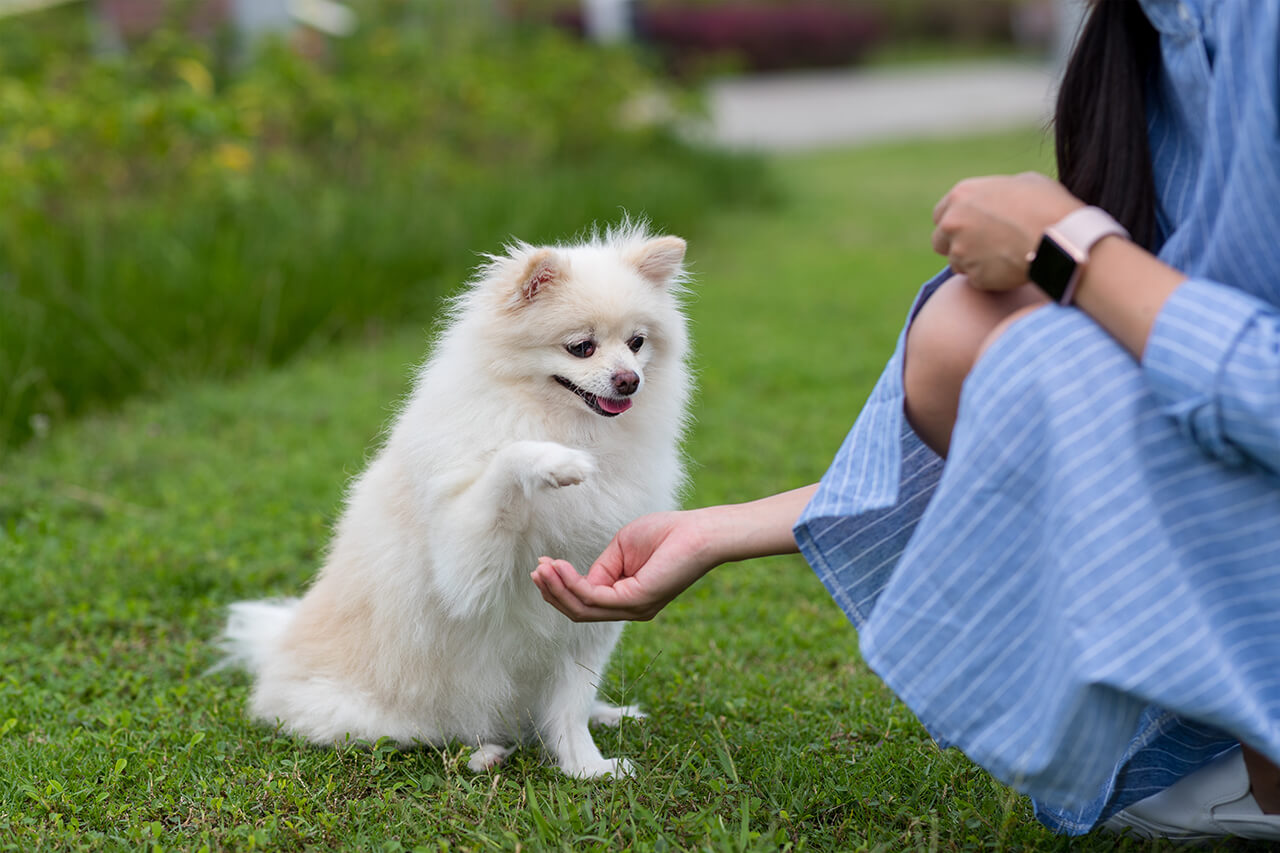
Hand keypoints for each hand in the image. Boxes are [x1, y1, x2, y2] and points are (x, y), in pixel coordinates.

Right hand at [531, 510, 719, 621]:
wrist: (699, 531)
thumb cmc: (667, 533)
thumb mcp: (622, 548)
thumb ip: (601, 567)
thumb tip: (582, 580)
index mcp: (627, 598)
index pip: (586, 601)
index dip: (561, 584)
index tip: (544, 564)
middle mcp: (630, 609)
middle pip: (579, 611)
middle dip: (554, 592)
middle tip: (536, 571)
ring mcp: (634, 608)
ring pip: (583, 608)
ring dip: (557, 589)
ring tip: (542, 569)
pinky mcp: (637, 601)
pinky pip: (595, 598)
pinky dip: (573, 584)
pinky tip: (559, 569)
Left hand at [932, 172, 1083, 290]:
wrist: (1061, 237)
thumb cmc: (1047, 204)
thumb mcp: (1021, 182)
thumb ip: (995, 193)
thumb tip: (994, 200)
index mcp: (961, 195)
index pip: (940, 215)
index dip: (955, 223)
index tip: (968, 228)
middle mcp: (953, 223)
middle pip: (940, 241)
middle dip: (956, 245)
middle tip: (981, 246)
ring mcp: (961, 252)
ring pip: (957, 264)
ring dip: (973, 263)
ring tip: (1002, 257)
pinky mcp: (975, 277)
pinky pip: (976, 280)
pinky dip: (989, 278)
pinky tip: (1010, 269)